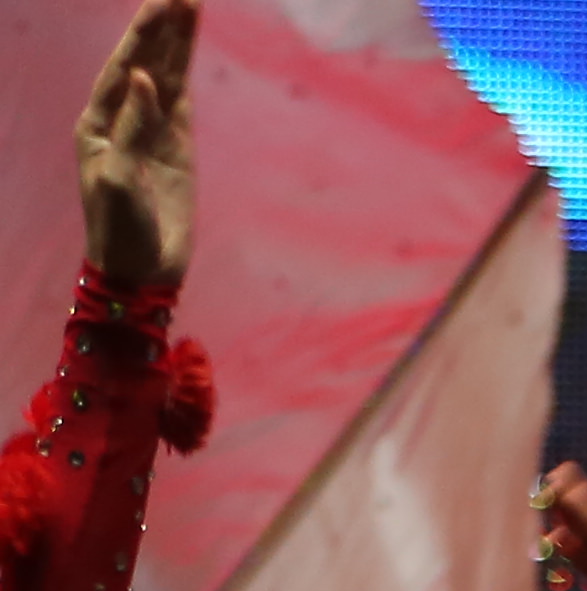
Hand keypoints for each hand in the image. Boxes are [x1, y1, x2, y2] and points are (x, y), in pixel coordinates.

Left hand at [75, 0, 187, 296]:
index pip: (123, 65)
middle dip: (162, 24)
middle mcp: (121, 116)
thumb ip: (131, 128)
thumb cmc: (118, 228)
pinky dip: (186, 71)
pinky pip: (182, 100)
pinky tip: (190, 44)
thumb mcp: (118, 179)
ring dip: (177, 40)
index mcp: (97, 121)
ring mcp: (151, 130)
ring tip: (191, 3)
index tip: (163, 1)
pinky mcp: (177, 148)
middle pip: (145, 59)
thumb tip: (144, 79)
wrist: (139, 270)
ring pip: (166, 74)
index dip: (144, 33)